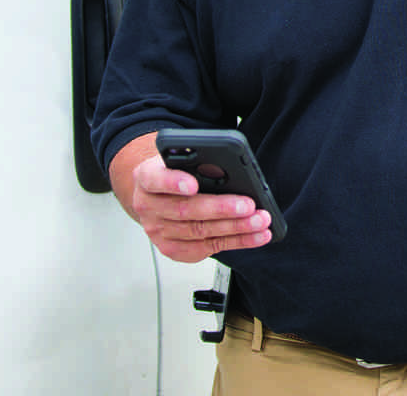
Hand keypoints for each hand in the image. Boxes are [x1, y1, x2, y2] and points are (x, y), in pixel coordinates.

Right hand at [128, 153, 273, 261]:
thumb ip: (197, 161)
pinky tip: (254, 236)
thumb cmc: (176, 171)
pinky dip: (236, 242)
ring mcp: (158, 231)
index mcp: (146, 176)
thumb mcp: (180, 157)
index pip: (156, 179)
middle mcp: (147, 206)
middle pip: (185, 210)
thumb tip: (229, 169)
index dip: (174, 182)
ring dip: (235, 228)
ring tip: (260, 221)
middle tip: (249, 205)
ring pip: (200, 232)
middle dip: (221, 209)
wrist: (159, 194)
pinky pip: (207, 248)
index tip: (194, 184)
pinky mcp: (173, 249)